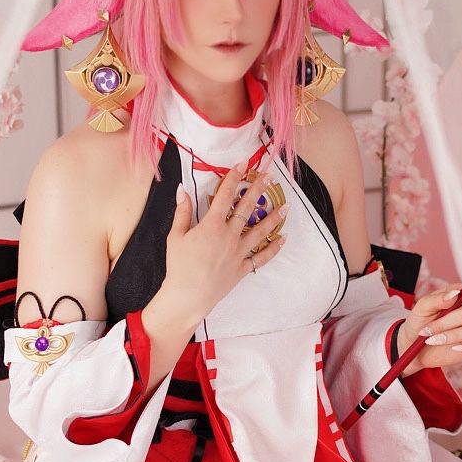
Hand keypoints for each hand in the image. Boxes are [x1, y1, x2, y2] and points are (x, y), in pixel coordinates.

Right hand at [155, 160, 287, 330]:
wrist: (187, 297)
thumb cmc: (178, 266)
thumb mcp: (175, 236)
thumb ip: (182, 212)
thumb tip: (182, 190)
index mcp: (211, 226)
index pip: (225, 195)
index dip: (234, 177)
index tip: (242, 164)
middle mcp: (229, 236)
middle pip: (247, 208)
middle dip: (258, 189)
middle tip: (269, 175)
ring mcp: (238, 252)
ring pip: (260, 231)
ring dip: (274, 217)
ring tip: (286, 206)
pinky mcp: (242, 268)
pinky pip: (261, 257)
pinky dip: (273, 248)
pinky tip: (283, 239)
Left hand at [395, 282, 461, 375]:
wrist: (415, 345)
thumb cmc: (420, 322)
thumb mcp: (423, 307)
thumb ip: (437, 299)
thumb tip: (454, 294)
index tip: (449, 306)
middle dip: (447, 322)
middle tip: (427, 330)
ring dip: (455, 335)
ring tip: (433, 340)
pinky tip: (455, 347)